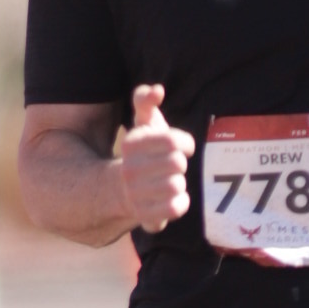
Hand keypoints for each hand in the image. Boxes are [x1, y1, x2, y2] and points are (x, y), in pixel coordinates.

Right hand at [116, 83, 195, 232]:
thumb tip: (157, 91)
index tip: (181, 147)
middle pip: (177, 163)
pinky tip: (173, 199)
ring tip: (168, 182)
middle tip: (171, 167)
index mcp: (131, 144)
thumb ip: (145, 101)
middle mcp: (128, 169)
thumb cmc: (143, 151)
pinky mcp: (145, 216)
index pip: (173, 141)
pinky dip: (180, 203)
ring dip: (179, 183)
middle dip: (179, 164)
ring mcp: (135, 194)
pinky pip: (176, 207)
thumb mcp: (142, 122)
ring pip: (177, 185)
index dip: (185, 143)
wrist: (123, 190)